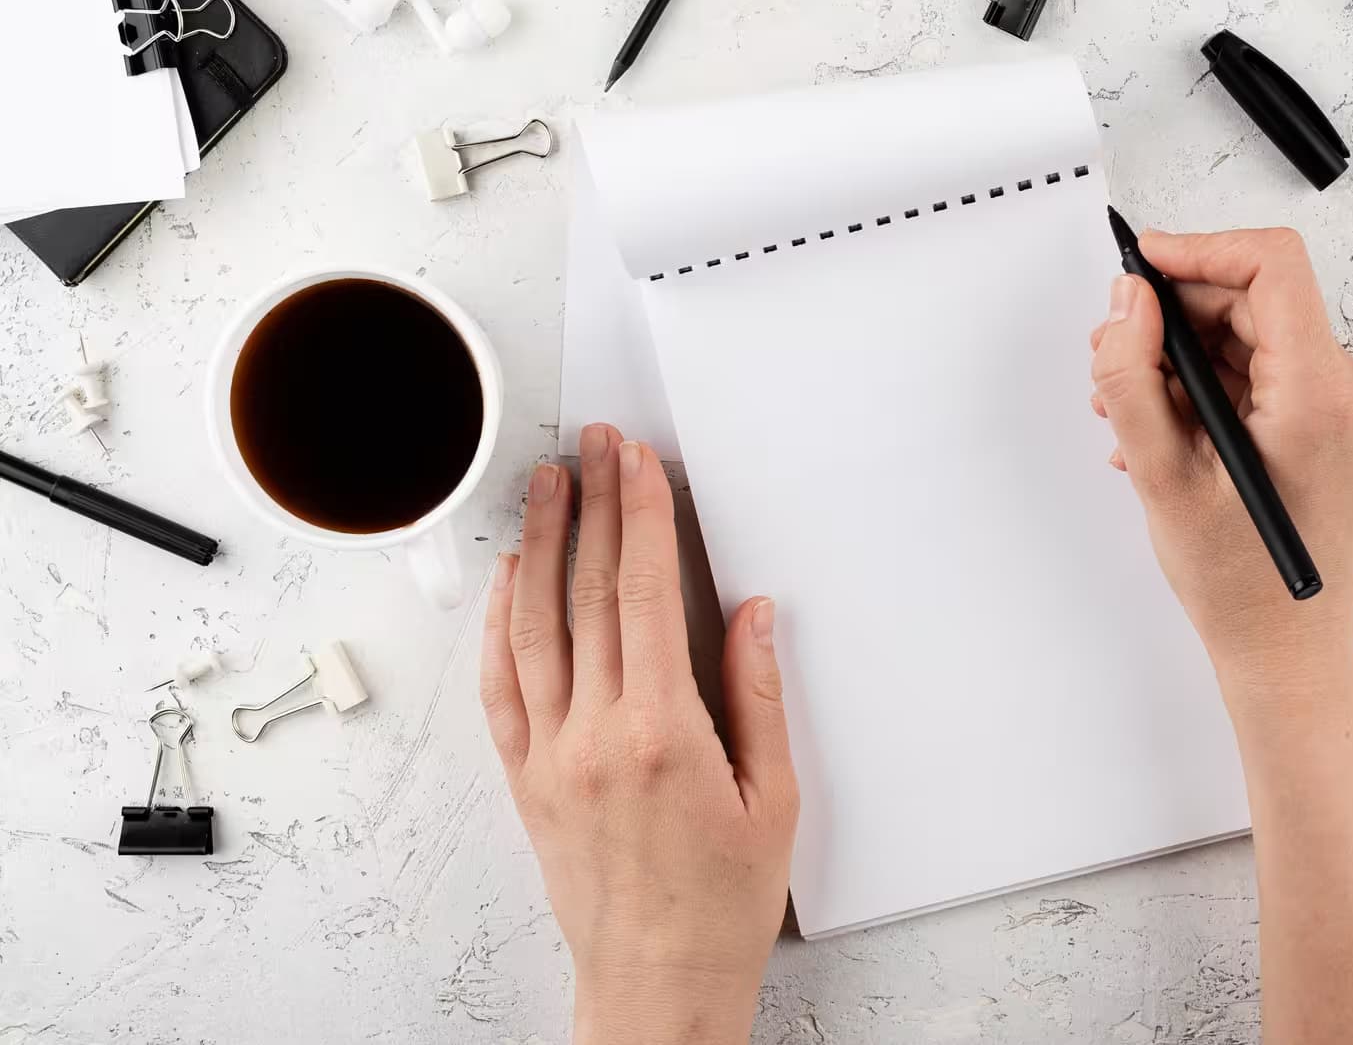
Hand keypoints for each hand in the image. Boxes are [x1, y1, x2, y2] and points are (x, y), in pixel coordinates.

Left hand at [481, 425, 798, 1044]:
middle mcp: (594, 735)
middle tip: (594, 446)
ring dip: (541, 547)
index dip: (643, 516)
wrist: (656, 984)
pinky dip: (500, 625)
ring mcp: (550, 757)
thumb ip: (758, 695)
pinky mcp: (526, 781)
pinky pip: (501, 688)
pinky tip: (510, 583)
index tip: (639, 463)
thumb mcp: (774, 797)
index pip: (648, 594)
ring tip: (547, 487)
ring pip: (534, 627)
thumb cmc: (722, 902)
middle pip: (590, 594)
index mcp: (662, 732)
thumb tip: (751, 612)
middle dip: (595, 508)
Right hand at [1090, 228, 1352, 700]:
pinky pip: (1257, 374)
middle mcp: (1346, 390)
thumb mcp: (1163, 476)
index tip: (1142, 265)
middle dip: (1174, 317)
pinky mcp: (1323, 426)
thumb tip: (1127, 302)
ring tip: (1125, 410)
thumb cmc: (1241, 587)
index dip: (1199, 251)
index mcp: (1321, 394)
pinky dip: (1202, 388)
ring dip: (1179, 358)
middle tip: (1110, 355)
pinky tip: (1157, 432)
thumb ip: (1134, 378)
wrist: (1287, 654)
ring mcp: (1339, 409)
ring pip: (1249, 336)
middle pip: (1254, 299)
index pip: (1271, 267)